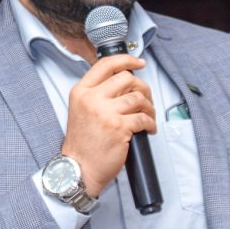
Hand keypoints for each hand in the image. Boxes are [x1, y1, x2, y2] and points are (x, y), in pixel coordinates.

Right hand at [61, 54, 156, 197]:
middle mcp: (92, 99)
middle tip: (146, 99)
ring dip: (149, 107)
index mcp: (81, 92)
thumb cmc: (82, 144)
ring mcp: (105, 113)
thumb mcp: (80, 110)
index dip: (126, 60)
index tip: (139, 63)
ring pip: (138, 98)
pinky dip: (151, 123)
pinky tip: (148, 129)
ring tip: (148, 117)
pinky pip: (143, 118)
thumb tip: (125, 81)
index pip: (105, 65)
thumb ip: (97, 94)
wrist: (78, 169)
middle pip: (127, 78)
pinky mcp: (119, 128)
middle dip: (142, 88)